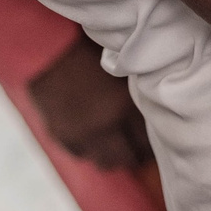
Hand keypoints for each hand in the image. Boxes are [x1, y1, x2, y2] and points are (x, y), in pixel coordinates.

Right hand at [27, 32, 153, 172]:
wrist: (48, 48)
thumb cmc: (90, 49)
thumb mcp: (122, 68)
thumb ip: (138, 90)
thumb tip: (155, 106)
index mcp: (122, 107)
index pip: (147, 141)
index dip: (155, 142)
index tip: (163, 138)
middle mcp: (102, 126)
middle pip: (128, 157)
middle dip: (138, 154)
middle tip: (144, 148)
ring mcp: (79, 135)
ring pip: (105, 162)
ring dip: (116, 157)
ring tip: (123, 148)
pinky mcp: (60, 135)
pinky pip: (82, 155)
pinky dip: (92, 151)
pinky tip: (98, 142)